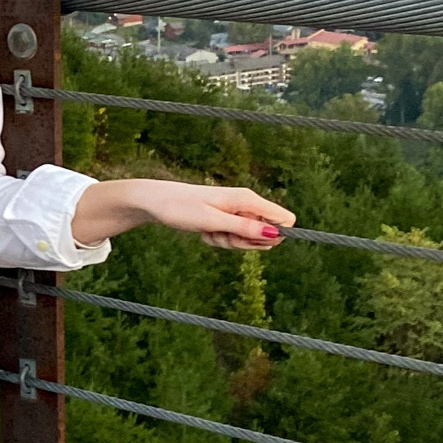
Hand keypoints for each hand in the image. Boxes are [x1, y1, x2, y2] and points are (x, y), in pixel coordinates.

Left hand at [71, 177, 293, 251]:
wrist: (158, 202)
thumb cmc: (182, 208)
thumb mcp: (213, 222)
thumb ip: (245, 228)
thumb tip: (276, 234)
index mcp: (248, 199)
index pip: (285, 219)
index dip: (272, 237)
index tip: (246, 239)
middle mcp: (246, 204)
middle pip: (265, 235)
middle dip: (244, 242)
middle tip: (220, 233)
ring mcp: (236, 212)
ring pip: (247, 239)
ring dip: (227, 242)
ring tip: (208, 230)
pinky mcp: (227, 219)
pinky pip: (232, 238)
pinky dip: (217, 239)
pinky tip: (203, 231)